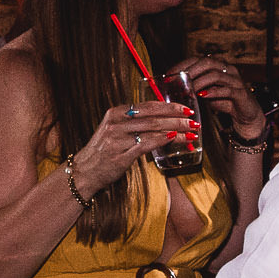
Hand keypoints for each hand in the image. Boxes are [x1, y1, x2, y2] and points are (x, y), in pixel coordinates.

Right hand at [73, 100, 199, 197]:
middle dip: (177, 118)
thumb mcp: (115, 130)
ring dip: (175, 130)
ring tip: (190, 132)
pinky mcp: (121, 155)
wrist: (85, 172)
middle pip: (153, 116)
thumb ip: (135, 123)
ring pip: (153, 129)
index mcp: (116, 113)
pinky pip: (147, 144)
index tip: (185, 109)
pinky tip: (175, 139)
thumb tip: (164, 120)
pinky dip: (163, 140)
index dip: (169, 106)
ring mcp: (117, 138)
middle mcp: (116, 122)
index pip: (148, 105)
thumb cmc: (104, 152)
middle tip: (193, 120)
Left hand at [173, 56, 263, 137]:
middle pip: (207, 62)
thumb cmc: (224, 101)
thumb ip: (193, 88)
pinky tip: (203, 96)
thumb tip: (174, 87)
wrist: (245, 115)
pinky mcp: (241, 93)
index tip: (169, 74)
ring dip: (199, 82)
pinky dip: (214, 92)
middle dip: (190, 71)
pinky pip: (227, 90)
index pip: (197, 59)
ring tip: (189, 90)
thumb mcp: (205, 93)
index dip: (182, 65)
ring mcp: (235, 80)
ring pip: (215, 75)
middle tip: (177, 81)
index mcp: (217, 65)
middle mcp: (227, 69)